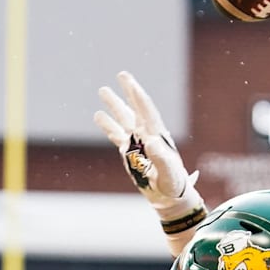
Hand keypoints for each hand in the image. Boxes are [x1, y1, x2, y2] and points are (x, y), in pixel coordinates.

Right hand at [94, 71, 206, 255]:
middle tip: (122, 74)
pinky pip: (116, 134)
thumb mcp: (168, 173)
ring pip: (124, 118)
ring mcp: (137, 141)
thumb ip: (161, 159)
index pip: (147, 111)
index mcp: (158, 136)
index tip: (131, 83)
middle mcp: (147, 134)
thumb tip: (150, 142)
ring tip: (102, 90)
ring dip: (114, 105)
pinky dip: (107, 125)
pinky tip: (97, 115)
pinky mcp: (129, 151)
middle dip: (129, 91)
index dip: (139, 97)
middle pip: (136, 108)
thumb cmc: (172, 184)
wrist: (168, 195)